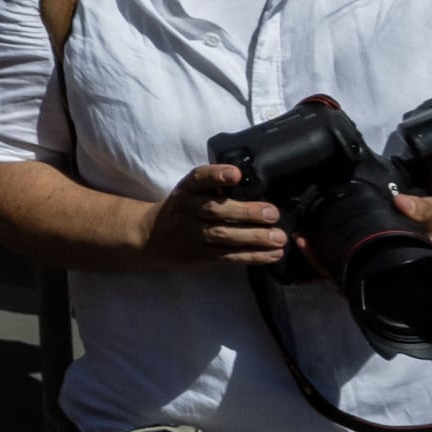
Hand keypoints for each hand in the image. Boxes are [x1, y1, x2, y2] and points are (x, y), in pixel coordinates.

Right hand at [142, 160, 287, 269]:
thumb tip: (256, 183)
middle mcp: (186, 210)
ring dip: (254, 237)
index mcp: (186, 190)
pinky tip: (273, 254)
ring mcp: (191, 235)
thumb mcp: (190, 192)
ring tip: (279, 238)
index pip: (199, 178)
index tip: (236, 174)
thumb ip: (213, 187)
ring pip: (224, 236)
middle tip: (273, 213)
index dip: (216, 175)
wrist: (152, 237)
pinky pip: (228, 256)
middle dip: (246, 212)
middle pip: (216, 210)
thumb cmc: (183, 209)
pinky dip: (253, 256)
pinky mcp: (199, 257)